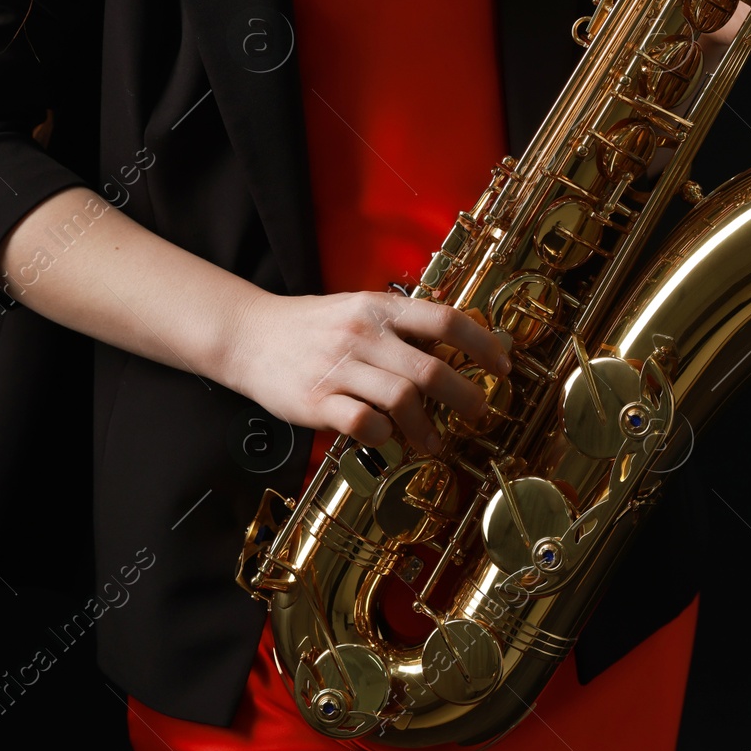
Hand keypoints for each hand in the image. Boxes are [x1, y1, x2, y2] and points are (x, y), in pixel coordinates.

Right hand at [225, 291, 512, 452]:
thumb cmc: (312, 327)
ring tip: (435, 442)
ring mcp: (338, 368)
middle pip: (431, 368)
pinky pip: (363, 423)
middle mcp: (362, 334)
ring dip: (427, 427)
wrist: (247, 335)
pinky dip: (383, 436)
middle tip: (480, 413)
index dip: (482, 343)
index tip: (503, 366)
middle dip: (466, 396)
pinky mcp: (316, 400)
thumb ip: (401, 325)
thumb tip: (457, 343)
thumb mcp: (358, 309)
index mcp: (379, 308)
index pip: (444, 319)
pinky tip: (386, 439)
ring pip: (402, 399)